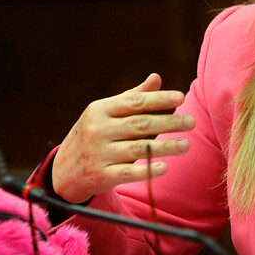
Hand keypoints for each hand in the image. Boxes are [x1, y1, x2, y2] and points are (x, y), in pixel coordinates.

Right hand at [52, 73, 193, 202]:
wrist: (63, 172)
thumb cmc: (94, 135)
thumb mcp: (106, 113)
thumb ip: (133, 97)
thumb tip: (156, 78)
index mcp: (101, 110)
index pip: (134, 102)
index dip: (158, 99)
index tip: (181, 97)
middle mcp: (98, 130)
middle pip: (140, 124)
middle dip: (168, 122)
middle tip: (191, 122)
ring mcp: (99, 154)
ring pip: (138, 148)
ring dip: (165, 147)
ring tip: (186, 145)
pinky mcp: (101, 176)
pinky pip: (128, 173)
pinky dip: (147, 170)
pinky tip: (165, 167)